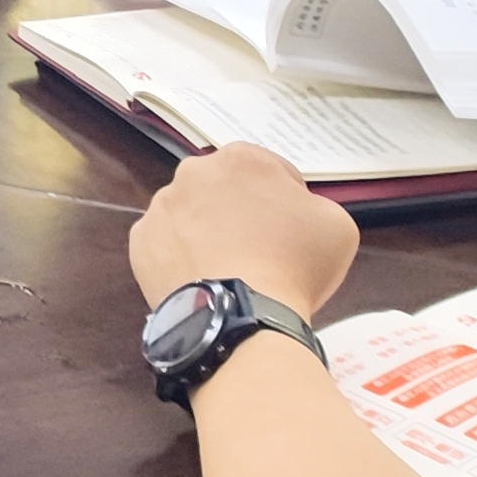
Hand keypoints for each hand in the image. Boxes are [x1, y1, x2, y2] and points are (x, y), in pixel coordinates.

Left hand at [130, 142, 359, 321]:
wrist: (241, 317)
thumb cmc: (294, 265)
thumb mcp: (335, 224)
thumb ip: (312, 204)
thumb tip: (291, 210)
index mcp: (242, 158)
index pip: (270, 170)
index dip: (286, 198)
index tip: (293, 227)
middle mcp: (193, 172)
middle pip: (225, 189)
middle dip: (241, 210)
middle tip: (260, 249)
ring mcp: (161, 207)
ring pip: (190, 214)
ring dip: (207, 231)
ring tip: (228, 269)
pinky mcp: (140, 242)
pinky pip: (167, 244)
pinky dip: (181, 256)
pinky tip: (203, 278)